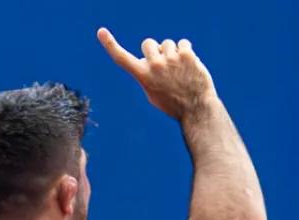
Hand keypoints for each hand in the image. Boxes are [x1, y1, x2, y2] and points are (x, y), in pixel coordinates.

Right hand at [97, 28, 216, 121]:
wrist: (196, 109)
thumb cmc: (173, 104)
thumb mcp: (152, 93)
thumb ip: (146, 75)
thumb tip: (145, 59)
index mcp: (143, 76)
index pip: (122, 58)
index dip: (110, 45)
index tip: (101, 32)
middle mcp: (154, 66)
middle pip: (148, 43)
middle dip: (156, 51)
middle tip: (165, 65)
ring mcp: (171, 59)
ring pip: (167, 43)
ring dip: (173, 52)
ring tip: (180, 69)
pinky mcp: (186, 55)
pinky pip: (183, 43)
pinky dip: (186, 51)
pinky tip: (190, 65)